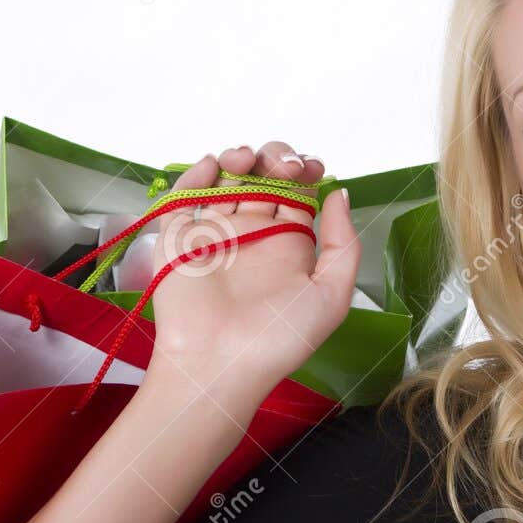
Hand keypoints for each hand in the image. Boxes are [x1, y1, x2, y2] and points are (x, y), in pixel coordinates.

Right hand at [145, 142, 358, 398]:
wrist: (220, 364)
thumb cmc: (278, 340)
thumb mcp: (331, 296)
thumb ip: (343, 245)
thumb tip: (340, 194)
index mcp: (288, 244)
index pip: (297, 192)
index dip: (305, 171)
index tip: (312, 166)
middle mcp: (253, 234)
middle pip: (263, 177)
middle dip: (275, 158)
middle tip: (284, 164)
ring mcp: (215, 232)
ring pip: (226, 179)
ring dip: (240, 157)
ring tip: (248, 160)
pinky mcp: (179, 236)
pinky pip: (184, 195)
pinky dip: (198, 172)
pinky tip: (216, 166)